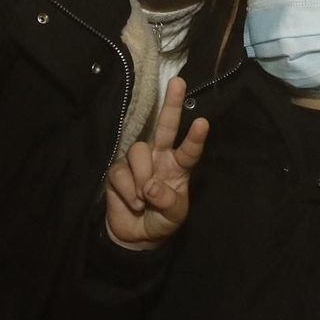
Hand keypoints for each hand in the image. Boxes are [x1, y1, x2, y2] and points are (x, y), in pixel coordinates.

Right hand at [104, 77, 209, 249]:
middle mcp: (159, 157)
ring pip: (138, 151)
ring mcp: (137, 162)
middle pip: (165, 126)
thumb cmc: (161, 220)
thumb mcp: (173, 216)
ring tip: (144, 199)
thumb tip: (151, 185)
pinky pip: (120, 172)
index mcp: (178, 166)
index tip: (202, 123)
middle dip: (171, 105)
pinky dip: (127, 190)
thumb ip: (167, 201)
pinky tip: (133, 202)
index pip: (189, 150)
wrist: (136, 236)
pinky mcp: (117, 172)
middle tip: (178, 82)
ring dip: (142, 176)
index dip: (195, 138)